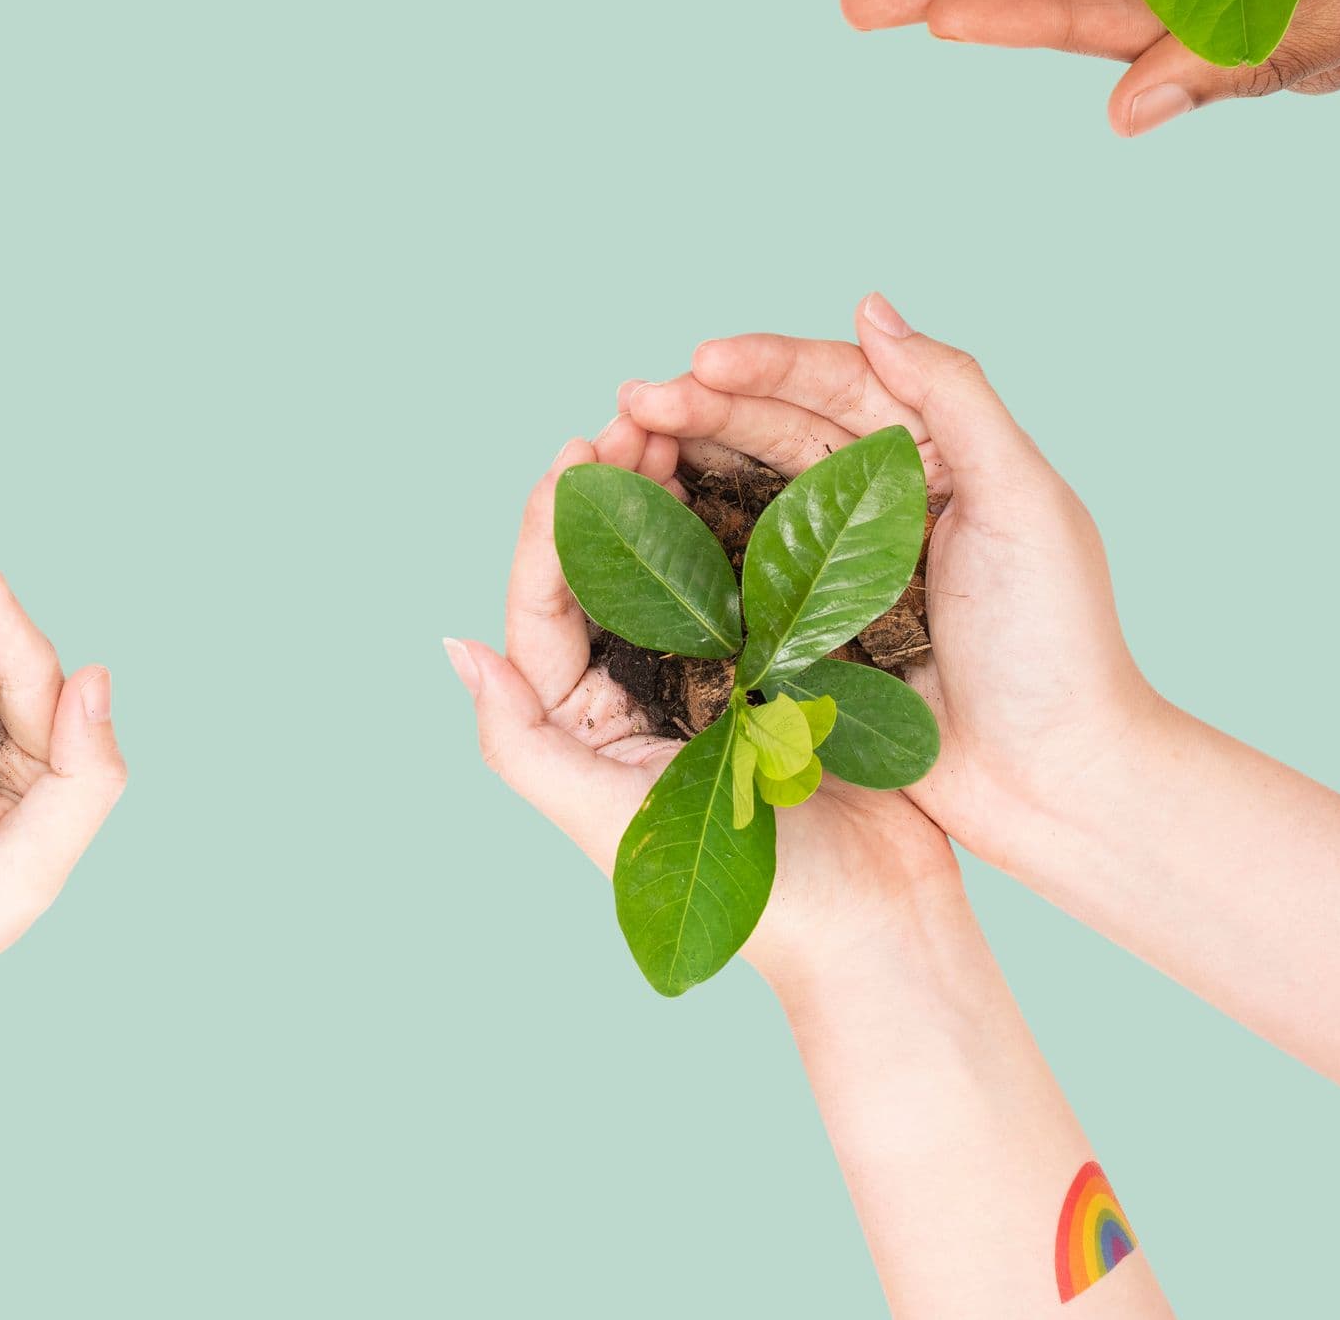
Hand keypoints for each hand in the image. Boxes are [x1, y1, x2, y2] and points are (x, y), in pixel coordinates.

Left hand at [448, 437, 967, 996]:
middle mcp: (636, 687)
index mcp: (583, 720)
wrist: (884, 925)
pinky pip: (741, 570)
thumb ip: (521, 742)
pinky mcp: (778, 658)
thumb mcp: (612, 820)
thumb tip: (456, 649)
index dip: (553, 525)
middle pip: (603, 566)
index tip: (575, 451)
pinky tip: (738, 463)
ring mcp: (709, 669)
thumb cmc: (756, 894)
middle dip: (609, 485)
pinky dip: (732, 512)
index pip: (545, 604)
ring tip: (672, 422)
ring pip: (669, 556)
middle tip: (631, 414)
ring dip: (665, 487)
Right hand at [586, 296, 1161, 861]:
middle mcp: (883, 501)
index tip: (702, 361)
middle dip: (706, 406)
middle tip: (635, 401)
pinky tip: (645, 519)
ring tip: (624, 443)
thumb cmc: (1056, 643)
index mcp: (939, 456)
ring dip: (686, 460)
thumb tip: (871, 306)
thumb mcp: (1023, 501)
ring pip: (750, 488)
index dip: (768, 365)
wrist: (1054, 784)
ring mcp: (841, 567)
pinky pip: (740, 570)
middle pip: (780, 429)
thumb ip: (954, 396)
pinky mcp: (811, 631)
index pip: (840, 385)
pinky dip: (689, 538)